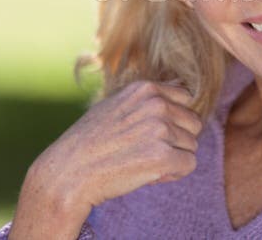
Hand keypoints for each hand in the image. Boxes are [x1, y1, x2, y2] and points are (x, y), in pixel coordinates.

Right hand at [9, 80, 202, 237]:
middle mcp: (156, 104)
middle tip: (148, 151)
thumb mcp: (116, 104)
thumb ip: (146, 98)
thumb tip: (179, 87)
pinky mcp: (162, 157)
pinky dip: (174, 173)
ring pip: (191, 145)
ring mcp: (160, 130)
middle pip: (193, 124)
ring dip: (174, 158)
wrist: (69, 172)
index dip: (174, 119)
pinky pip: (189, 164)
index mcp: (146, 88)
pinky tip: (150, 174)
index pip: (185, 99)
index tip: (153, 133)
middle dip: (177, 140)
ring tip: (144, 162)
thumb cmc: (90, 141)